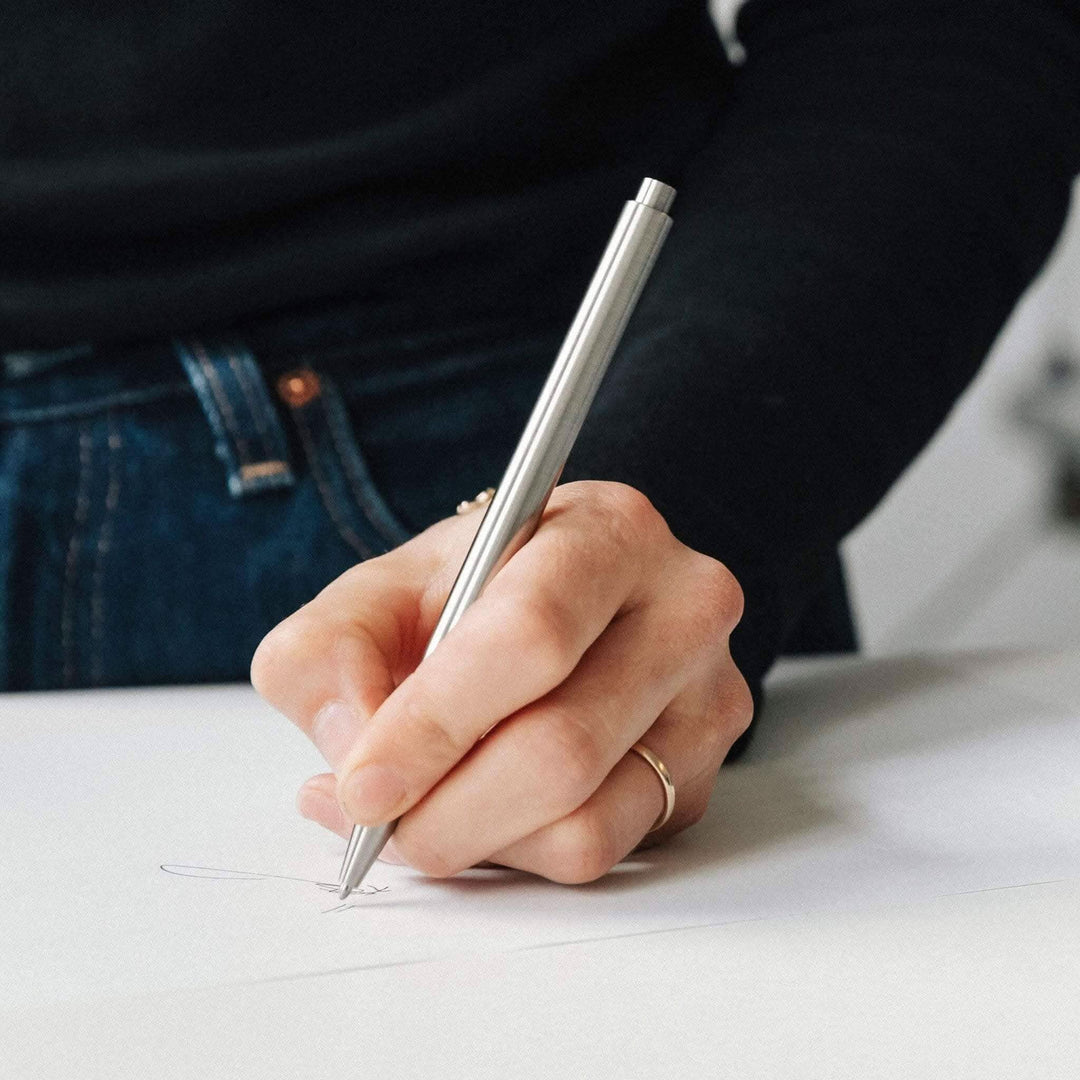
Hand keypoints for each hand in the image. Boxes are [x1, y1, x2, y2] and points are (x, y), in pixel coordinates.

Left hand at [251, 481, 750, 882]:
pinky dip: (518, 853)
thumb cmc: (470, 592)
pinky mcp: (702, 774)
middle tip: (376, 823)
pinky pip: (602, 850)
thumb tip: (350, 764)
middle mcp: (681, 608)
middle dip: (445, 809)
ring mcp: (706, 698)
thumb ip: (328, 653)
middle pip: (563, 746)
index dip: (437, 722)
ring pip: (585, 820)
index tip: (362, 786)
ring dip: (475, 839)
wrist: (560, 603)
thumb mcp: (380, 588)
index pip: (531, 635)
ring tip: (421, 807)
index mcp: (604, 532)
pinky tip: (479, 813)